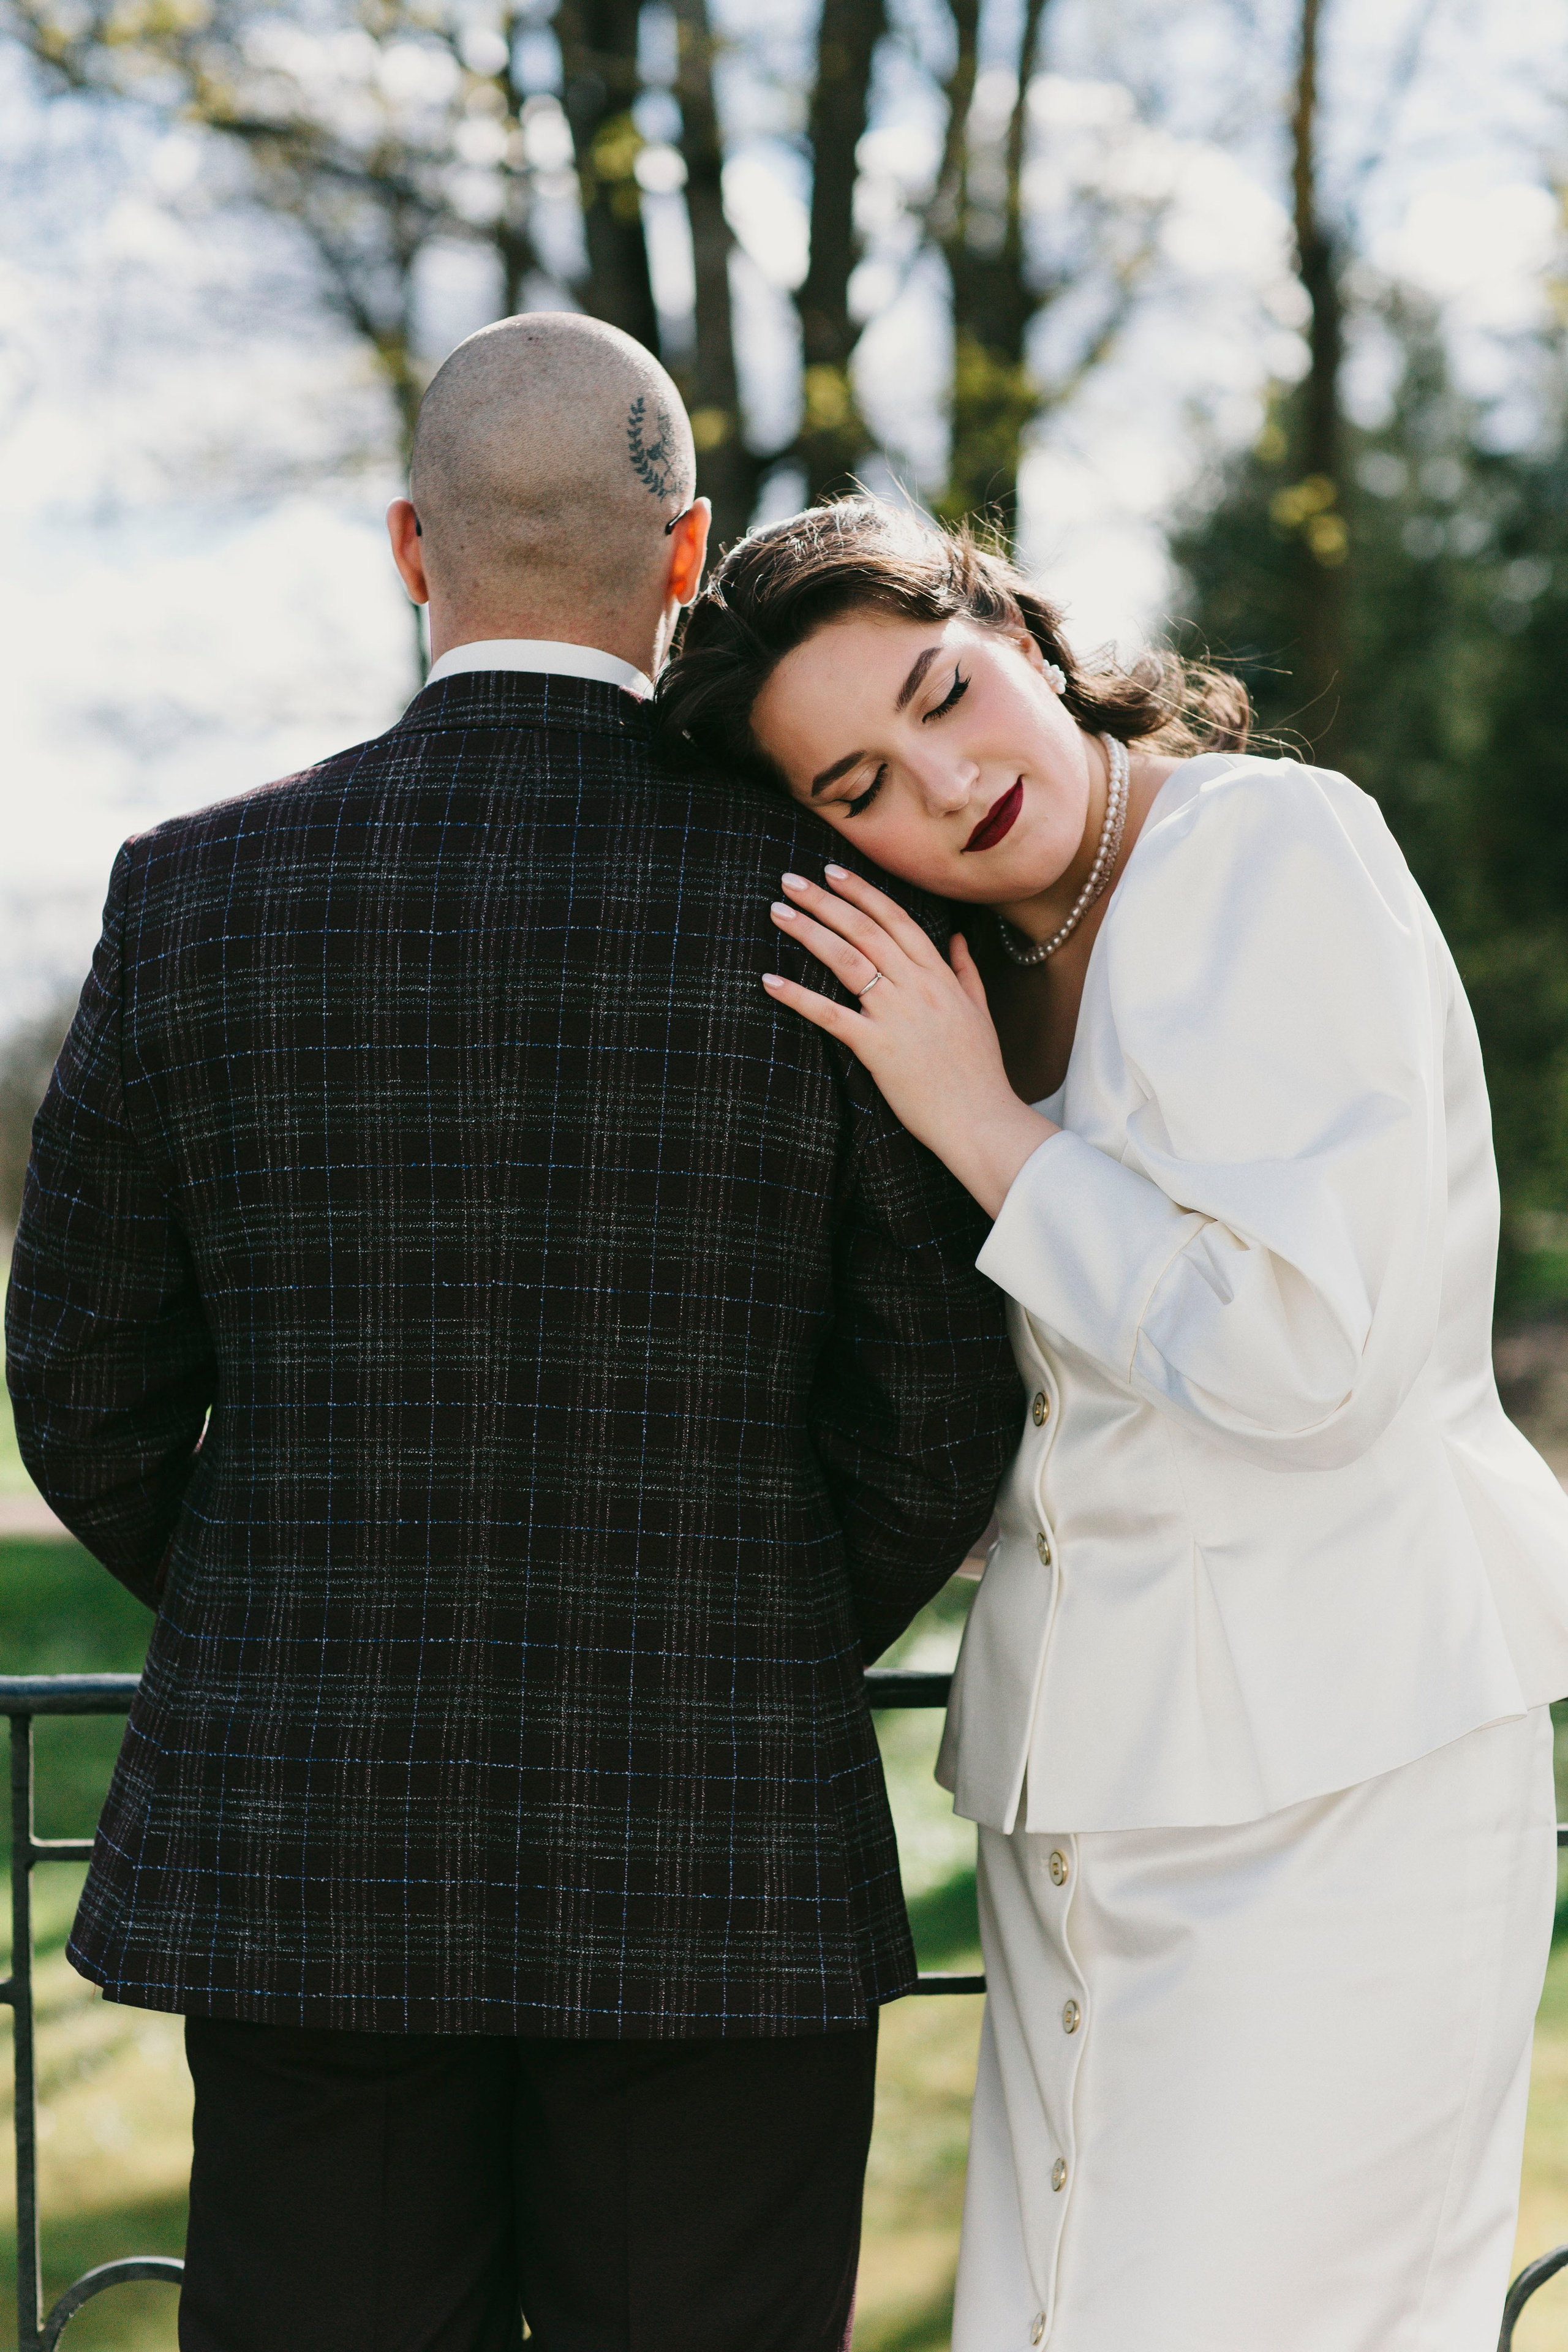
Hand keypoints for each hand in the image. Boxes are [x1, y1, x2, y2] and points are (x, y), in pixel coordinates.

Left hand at [763, 865, 1057, 1217]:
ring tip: (777, 911)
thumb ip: (966, 970)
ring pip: (846, 960)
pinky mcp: (877, 1048)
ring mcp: (896, 1015)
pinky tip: (770, 980)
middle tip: (789, 879)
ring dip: (809, 931)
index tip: (832, 872)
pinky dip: (797, 996)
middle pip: (864, 930)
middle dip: (824, 900)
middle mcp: (917, 986)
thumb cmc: (980, 1071)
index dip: (862, 892)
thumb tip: (956, 936)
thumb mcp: (980, 1012)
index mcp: (939, 975)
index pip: (895, 919)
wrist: (981, 1119)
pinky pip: (829, 1015)